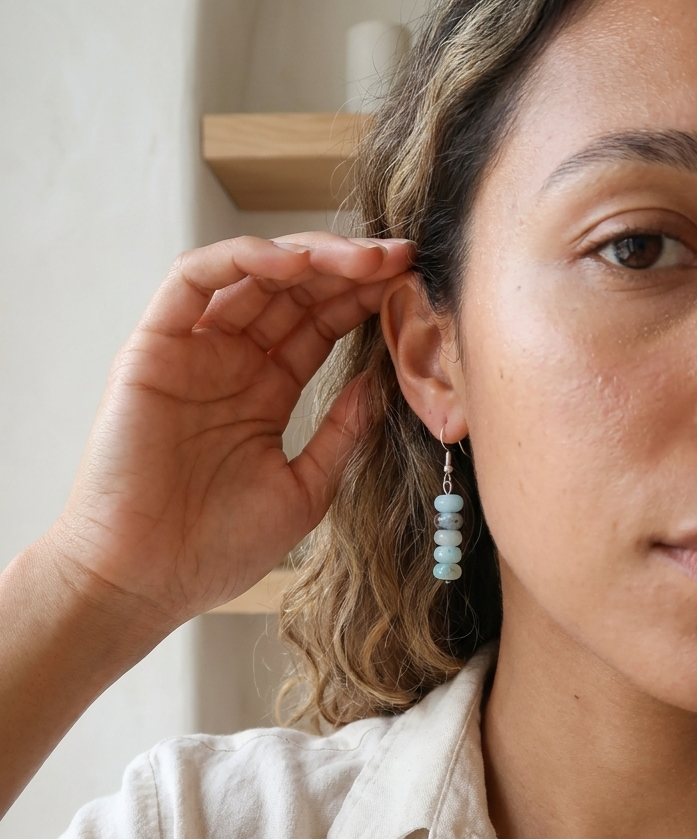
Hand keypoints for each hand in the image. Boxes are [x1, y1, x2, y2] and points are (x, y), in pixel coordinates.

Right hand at [50, 232, 411, 629]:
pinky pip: (193, 280)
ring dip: (310, 256)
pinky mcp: (152, 347)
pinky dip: (242, 260)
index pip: (320, 325)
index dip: (364, 300)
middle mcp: (229, 363)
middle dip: (348, 269)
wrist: (143, 581)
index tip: (412, 287)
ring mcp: (191, 351)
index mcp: (264, 392)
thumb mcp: (304, 490)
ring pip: (252, 275)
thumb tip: (383, 380)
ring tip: (363, 258)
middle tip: (399, 259)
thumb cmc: (216, 549)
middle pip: (294, 293)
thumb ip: (342, 434)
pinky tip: (293, 262)